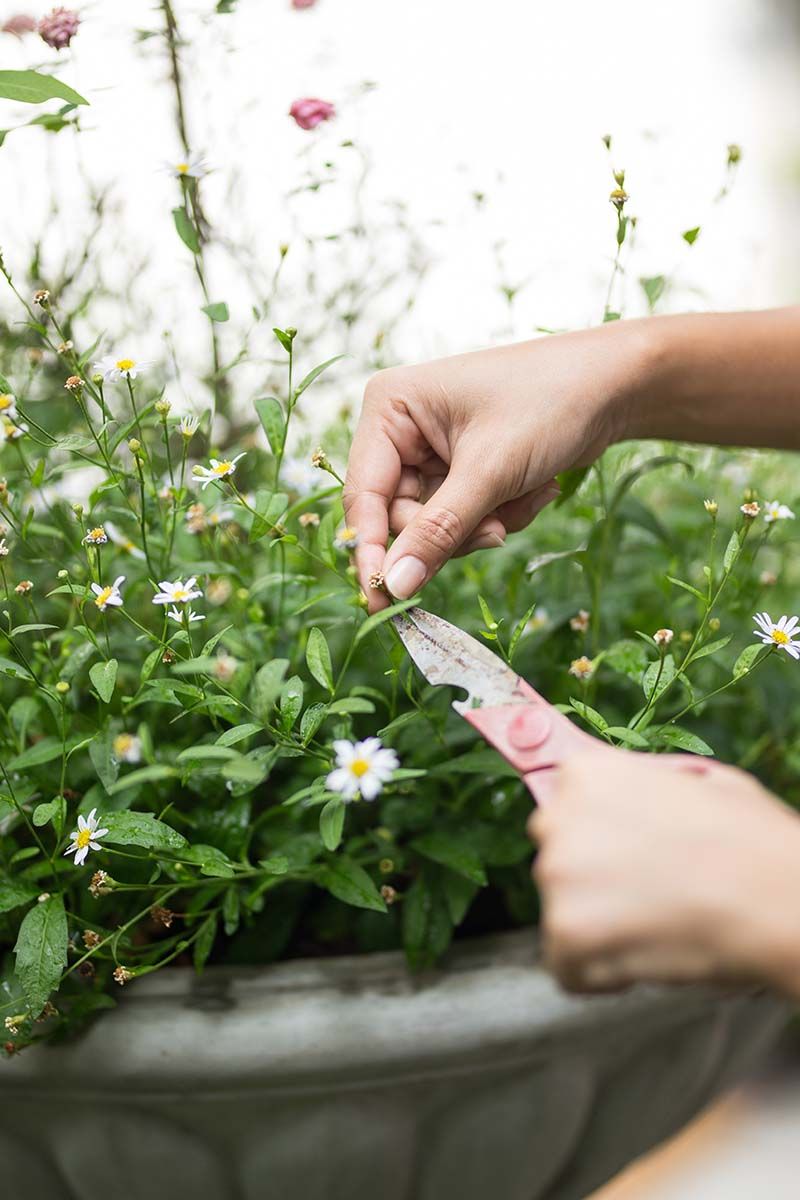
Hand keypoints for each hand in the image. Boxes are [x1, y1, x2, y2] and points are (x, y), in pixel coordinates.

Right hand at [344, 322, 649, 609]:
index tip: (384, 601)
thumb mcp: (490, 471)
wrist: (615, 384)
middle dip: (454, 532)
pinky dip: (502, 515)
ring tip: (526, 497)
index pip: (364, 495)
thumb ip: (438, 531)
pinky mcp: (464, 469)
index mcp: (391, 408)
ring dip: (485, 524)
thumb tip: (396, 585)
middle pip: (401, 518)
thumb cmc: (550, 402)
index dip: (373, 551)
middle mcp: (402, 428)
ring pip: (437, 526)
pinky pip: (465, 519)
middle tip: (497, 533)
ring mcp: (433, 451)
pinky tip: (537, 490)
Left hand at [528, 750, 799, 996]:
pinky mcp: (565, 932)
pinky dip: (601, 975)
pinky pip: (567, 966)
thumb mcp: (694, 779)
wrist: (778, 897)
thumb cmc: (749, 840)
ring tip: (659, 923)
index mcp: (585, 773)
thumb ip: (635, 784)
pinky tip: (646, 956)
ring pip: (562, 913)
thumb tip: (610, 784)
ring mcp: (557, 875)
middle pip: (558, 859)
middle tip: (651, 892)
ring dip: (601, 927)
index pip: (564, 809)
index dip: (603, 838)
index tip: (632, 855)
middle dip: (593, 881)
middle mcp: (558, 817)